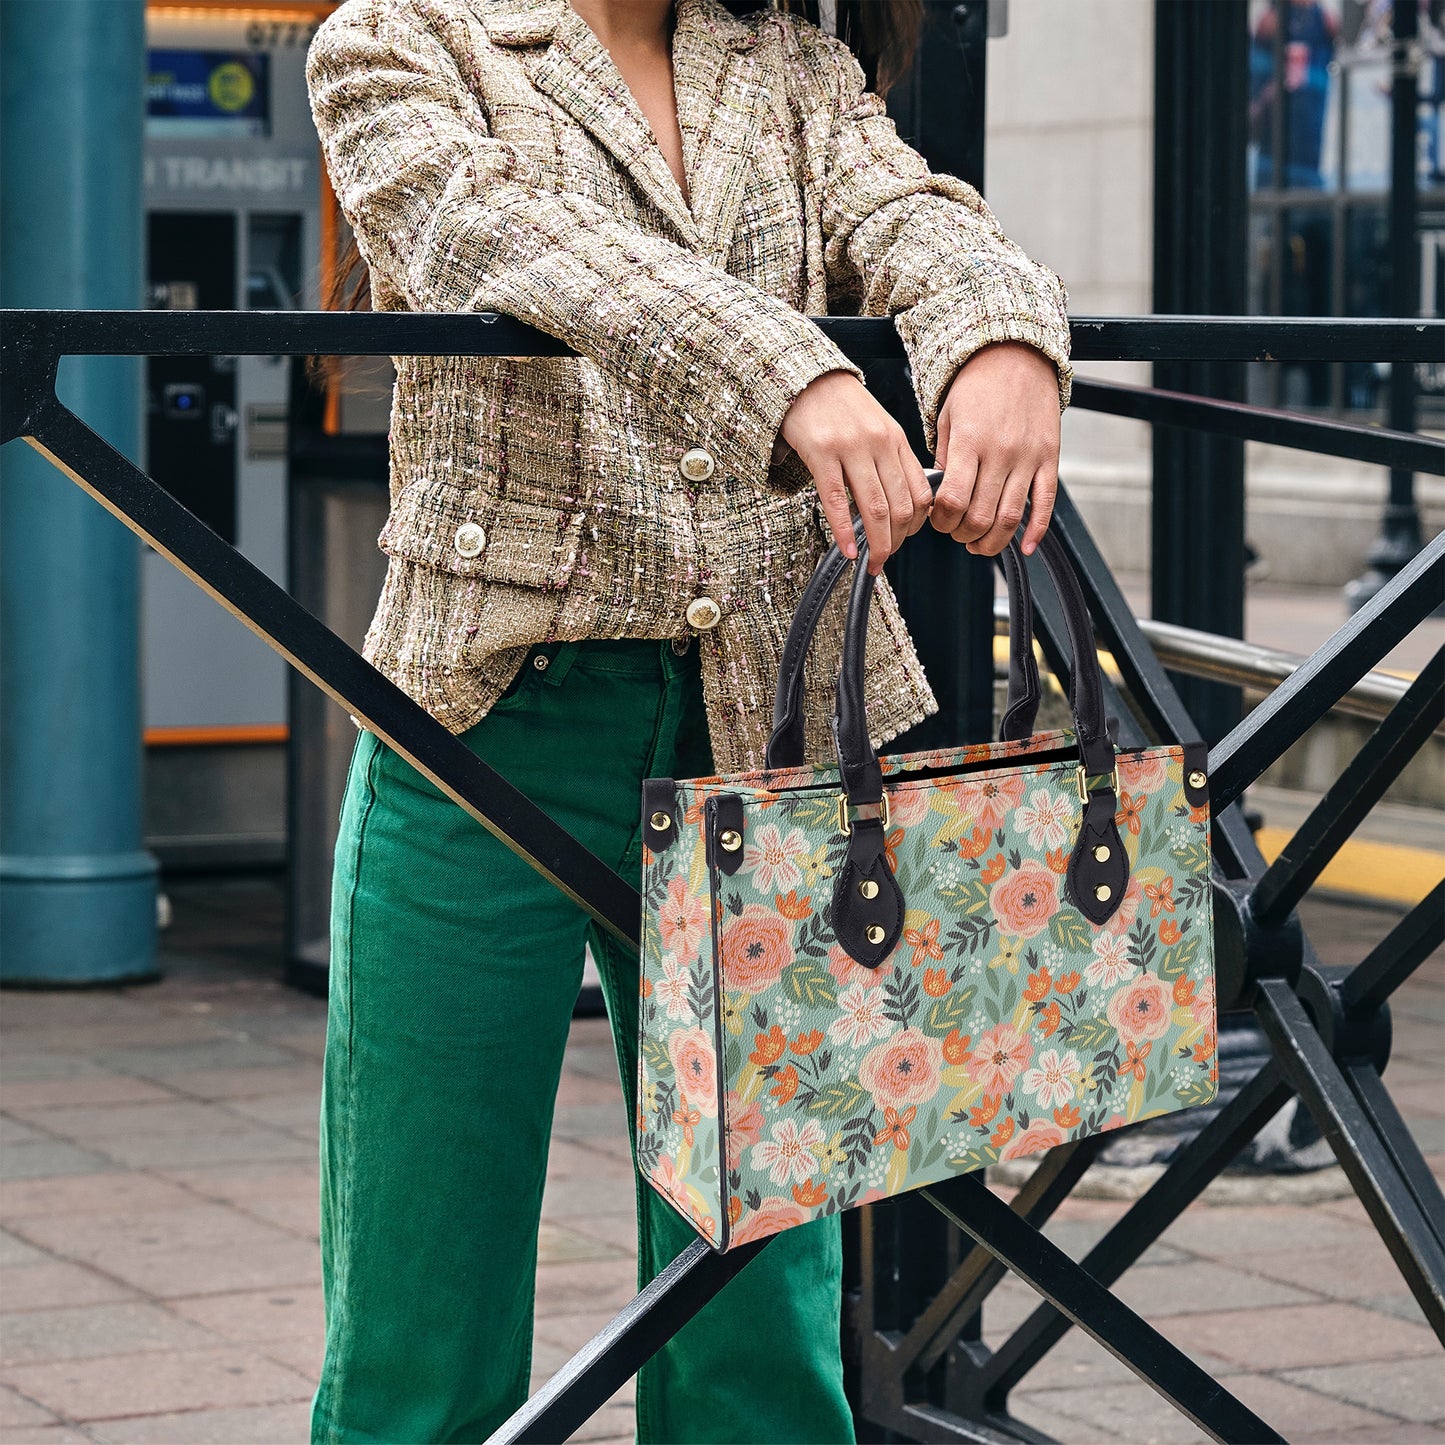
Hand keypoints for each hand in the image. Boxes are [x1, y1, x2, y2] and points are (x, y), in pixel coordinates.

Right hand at [780, 370, 932, 574]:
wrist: (805, 377)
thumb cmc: (840, 407)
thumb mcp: (877, 427)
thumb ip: (891, 460)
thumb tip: (902, 503)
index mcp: (896, 439)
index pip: (921, 493)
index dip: (917, 525)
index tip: (904, 540)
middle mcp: (879, 443)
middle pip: (901, 506)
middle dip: (896, 542)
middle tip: (885, 559)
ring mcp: (850, 448)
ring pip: (875, 508)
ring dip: (877, 544)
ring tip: (872, 562)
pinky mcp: (821, 453)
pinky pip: (837, 500)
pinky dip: (844, 532)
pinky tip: (847, 550)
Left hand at [929, 341, 1061, 555]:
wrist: (1016, 355)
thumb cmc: (977, 386)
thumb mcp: (948, 417)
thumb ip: (945, 459)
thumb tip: (941, 498)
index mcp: (970, 442)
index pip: (951, 500)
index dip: (941, 521)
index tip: (937, 521)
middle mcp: (1001, 452)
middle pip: (980, 516)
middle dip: (962, 534)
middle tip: (956, 532)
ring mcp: (1028, 457)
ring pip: (1010, 518)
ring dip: (992, 542)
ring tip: (979, 544)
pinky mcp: (1049, 459)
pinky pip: (1045, 504)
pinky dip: (1036, 532)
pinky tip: (1026, 547)